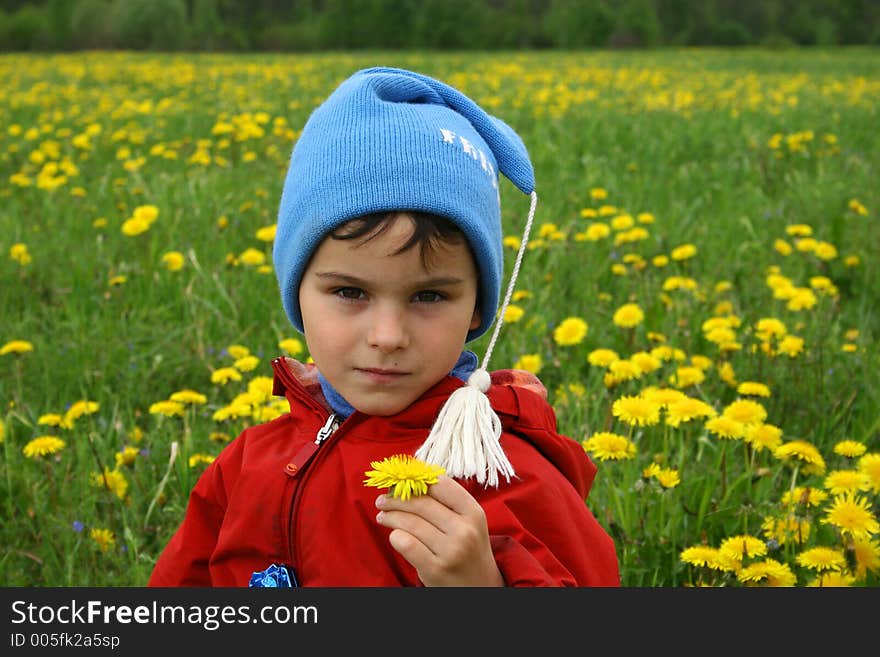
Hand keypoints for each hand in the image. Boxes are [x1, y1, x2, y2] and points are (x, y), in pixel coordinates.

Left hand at [375, 475, 503, 586]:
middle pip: (421, 502)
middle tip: (383, 499)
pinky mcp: (435, 569)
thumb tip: (412, 479)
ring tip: (383, 516)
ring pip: (410, 523)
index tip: (402, 481)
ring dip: (390, 516)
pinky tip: (394, 536)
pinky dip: (395, 536)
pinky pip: (406, 544)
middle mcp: (464, 530)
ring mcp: (451, 551)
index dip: (417, 479)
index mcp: (474, 513)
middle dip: (396, 498)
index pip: (441, 484)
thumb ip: (447, 503)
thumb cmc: (469, 550)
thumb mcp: (469, 523)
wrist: (480, 588)